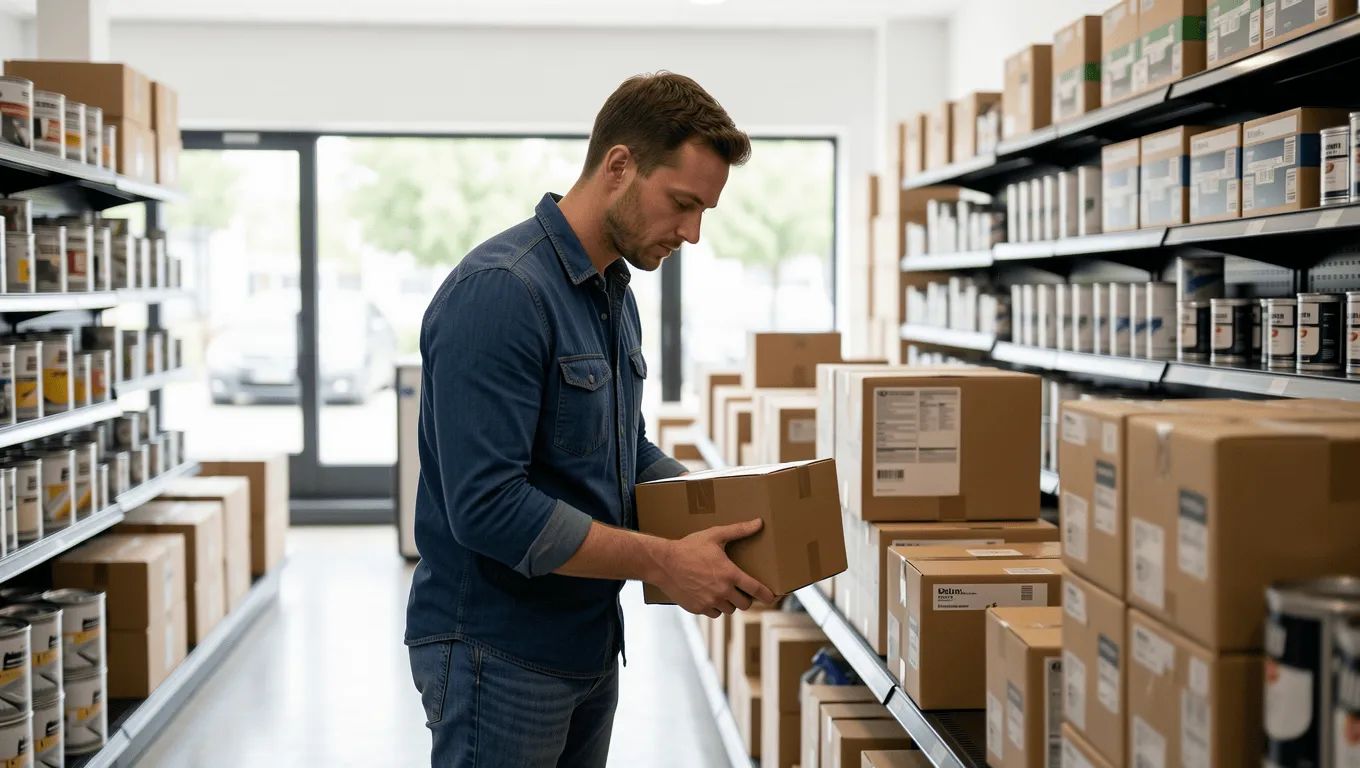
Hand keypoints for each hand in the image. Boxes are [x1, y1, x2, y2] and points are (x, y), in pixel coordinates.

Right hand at [653, 518, 775, 617]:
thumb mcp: (715, 535)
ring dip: (729, 602)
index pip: (755, 589)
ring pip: (729, 610)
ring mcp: (710, 601)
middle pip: (745, 604)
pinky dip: (715, 607)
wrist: (664, 563)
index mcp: (730, 574)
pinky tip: (709, 595)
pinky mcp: (698, 608)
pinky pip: (714, 613)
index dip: (767, 595)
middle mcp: (722, 591)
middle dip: (745, 598)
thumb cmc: (689, 547)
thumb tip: (759, 523)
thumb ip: (739, 530)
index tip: (773, 598)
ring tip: (723, 590)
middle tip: (741, 590)